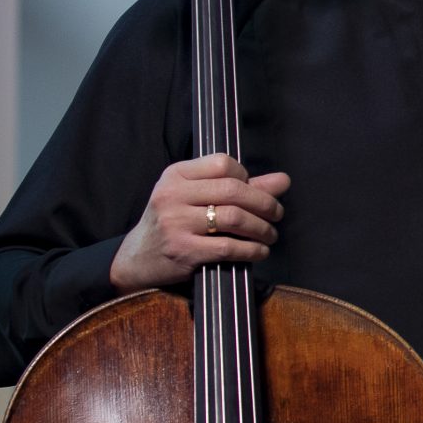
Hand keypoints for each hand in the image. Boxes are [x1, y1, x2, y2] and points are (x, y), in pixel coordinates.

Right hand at [109, 154, 289, 290]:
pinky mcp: (183, 250)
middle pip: (234, 190)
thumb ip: (241, 186)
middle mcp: (172, 195)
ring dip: (262, 228)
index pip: (223, 164)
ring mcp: (176, 223)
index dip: (247, 177)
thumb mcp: (196, 197)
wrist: (137, 258)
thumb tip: (284, 180)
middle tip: (277, 214)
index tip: (254, 192)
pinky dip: (252, 250)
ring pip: (235, 218)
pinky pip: (229, 247)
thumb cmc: (174, 222)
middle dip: (265, 203)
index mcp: (175, 175)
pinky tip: (259, 251)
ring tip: (270, 234)